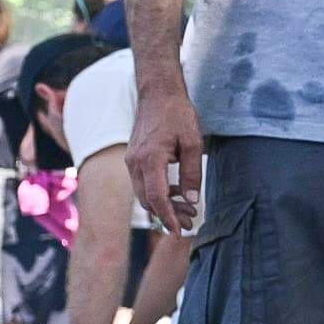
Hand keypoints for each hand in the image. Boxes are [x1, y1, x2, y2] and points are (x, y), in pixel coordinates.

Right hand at [127, 71, 204, 235]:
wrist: (158, 93)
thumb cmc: (177, 115)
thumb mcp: (193, 143)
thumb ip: (192, 173)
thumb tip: (192, 200)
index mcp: (150, 159)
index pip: (157, 198)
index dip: (168, 217)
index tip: (179, 230)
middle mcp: (135, 162)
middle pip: (148, 200)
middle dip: (167, 215)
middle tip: (189, 223)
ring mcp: (131, 160)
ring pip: (143, 193)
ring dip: (163, 205)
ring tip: (187, 210)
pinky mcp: (133, 158)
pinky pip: (142, 183)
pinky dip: (157, 192)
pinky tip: (176, 193)